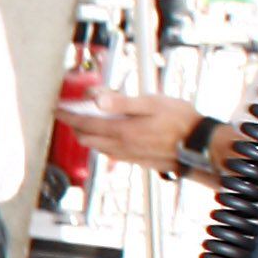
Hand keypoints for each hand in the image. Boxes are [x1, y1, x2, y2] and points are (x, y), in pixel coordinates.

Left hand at [58, 92, 203, 169]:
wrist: (199, 144)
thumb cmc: (179, 119)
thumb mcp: (150, 103)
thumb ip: (120, 101)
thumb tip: (94, 98)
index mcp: (121, 131)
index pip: (84, 123)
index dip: (67, 115)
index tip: (57, 108)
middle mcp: (121, 146)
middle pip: (86, 137)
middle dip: (75, 124)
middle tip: (70, 110)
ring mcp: (128, 155)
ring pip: (98, 146)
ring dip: (88, 133)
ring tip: (87, 118)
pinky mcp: (137, 160)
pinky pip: (111, 152)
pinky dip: (102, 141)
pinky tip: (110, 132)